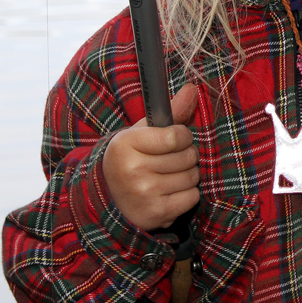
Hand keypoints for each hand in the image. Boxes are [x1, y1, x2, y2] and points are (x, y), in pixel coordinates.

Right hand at [102, 84, 200, 230]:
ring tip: (171, 175)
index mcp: (126, 144)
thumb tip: (192, 88)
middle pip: (187, 156)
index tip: (176, 139)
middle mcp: (133, 169)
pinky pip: (192, 197)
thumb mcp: (142, 132)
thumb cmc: (131, 159)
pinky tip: (171, 192)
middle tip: (172, 159)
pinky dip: (187, 194)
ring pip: (192, 176)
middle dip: (187, 155)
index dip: (183, 136)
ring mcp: (144, 194)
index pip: (176, 136)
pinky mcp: (156, 214)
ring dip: (188, 174)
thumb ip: (170, 111)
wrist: (108, 199)